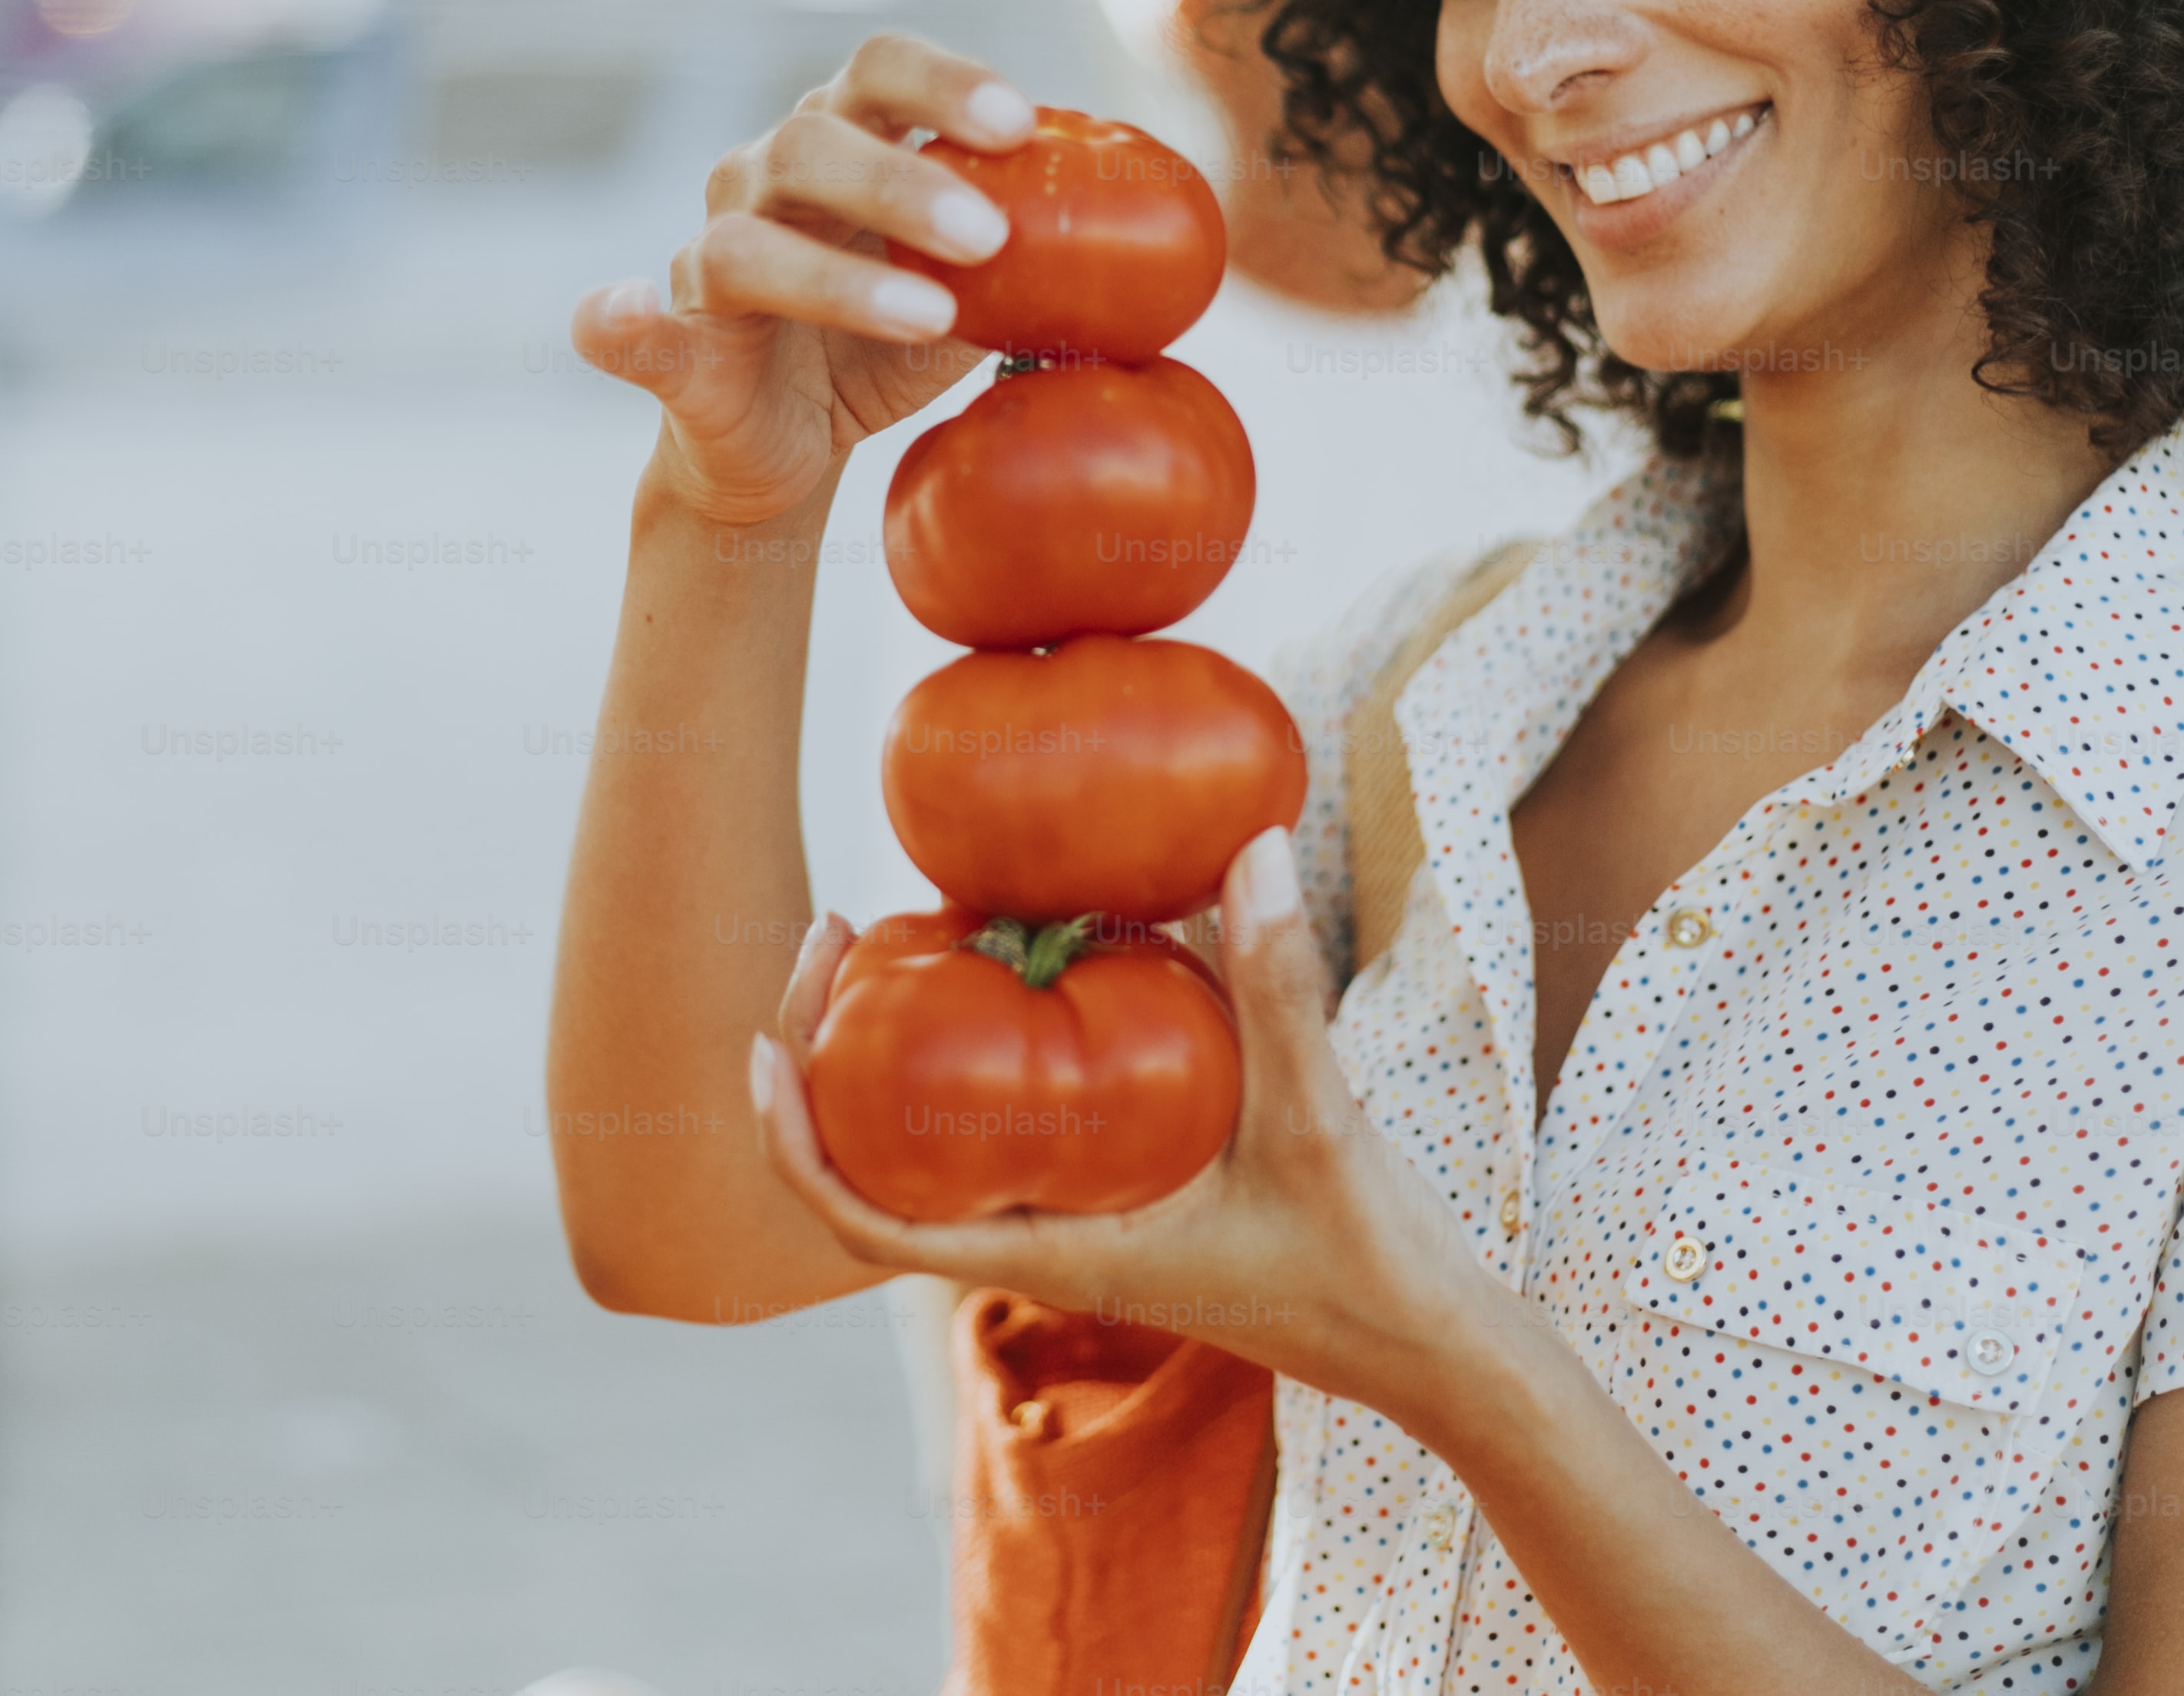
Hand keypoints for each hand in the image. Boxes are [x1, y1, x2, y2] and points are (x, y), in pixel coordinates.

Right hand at [571, 33, 1030, 526]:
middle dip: (907, 183)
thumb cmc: (878, 347)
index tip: (1022, 122)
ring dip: (842, 278)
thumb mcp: (965, 302)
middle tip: (993, 235)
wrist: (783, 450)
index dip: (945, 82)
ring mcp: (708, 257)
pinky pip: (625, 327)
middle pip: (815, 139)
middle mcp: (764, 179)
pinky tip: (621, 311)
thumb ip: (1023, 264)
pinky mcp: (671, 342)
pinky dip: (617, 319)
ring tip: (934, 319)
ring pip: (750, 240)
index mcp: (840, 143)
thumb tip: (1133, 244)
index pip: (880, 70)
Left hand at [748, 828, 1498, 1407]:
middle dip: (826, 1057)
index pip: (865, 1224)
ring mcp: (1075, 1222)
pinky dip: (988, 1055)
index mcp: (1052, 1254)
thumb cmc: (1362, 1257)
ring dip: (897, 1050)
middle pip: (876, 1166)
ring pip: (940, 1143)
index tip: (761, 1045)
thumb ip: (1279, 984)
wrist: (1423, 1341)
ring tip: (897, 928)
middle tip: (836, 929)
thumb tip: (1250, 842)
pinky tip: (1020, 965)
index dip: (792, 1143)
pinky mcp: (1117, 1198)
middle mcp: (1043, 1243)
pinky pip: (1016, 1129)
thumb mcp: (1317, 1115)